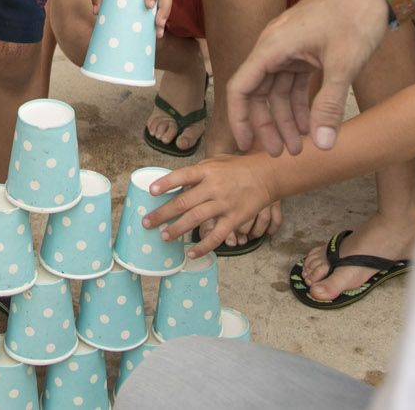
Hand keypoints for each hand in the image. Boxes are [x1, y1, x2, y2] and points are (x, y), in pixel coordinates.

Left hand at [144, 155, 276, 257]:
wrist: (266, 175)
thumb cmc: (237, 167)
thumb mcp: (215, 162)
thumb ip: (196, 173)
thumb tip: (174, 184)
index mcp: (207, 170)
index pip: (182, 176)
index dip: (166, 183)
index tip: (151, 191)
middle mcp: (213, 187)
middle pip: (183, 202)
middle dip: (163, 213)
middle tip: (147, 223)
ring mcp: (224, 204)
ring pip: (196, 219)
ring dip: (177, 229)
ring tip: (164, 237)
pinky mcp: (234, 219)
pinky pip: (217, 236)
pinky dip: (203, 246)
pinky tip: (191, 253)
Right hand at [227, 0, 390, 157]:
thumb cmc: (356, 15)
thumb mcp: (343, 64)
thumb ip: (329, 106)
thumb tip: (323, 146)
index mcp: (273, 45)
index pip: (241, 87)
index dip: (240, 118)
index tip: (246, 145)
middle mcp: (275, 45)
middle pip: (259, 92)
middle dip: (269, 124)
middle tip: (284, 153)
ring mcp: (291, 46)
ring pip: (278, 89)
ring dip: (287, 117)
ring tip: (301, 145)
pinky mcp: (307, 47)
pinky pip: (295, 80)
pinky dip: (301, 102)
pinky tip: (311, 123)